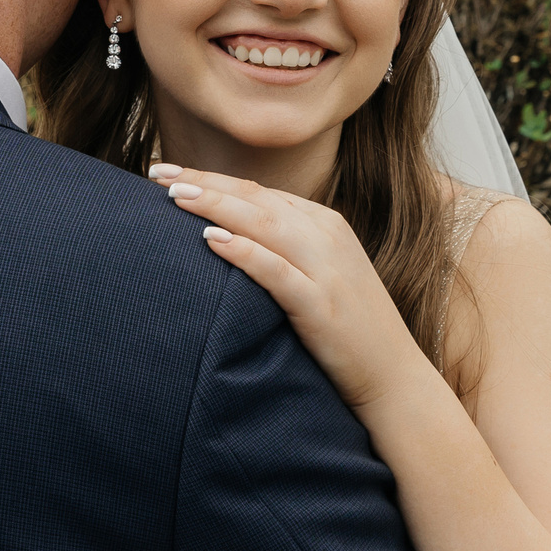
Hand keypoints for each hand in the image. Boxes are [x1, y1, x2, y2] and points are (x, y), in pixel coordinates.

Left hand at [152, 164, 437, 412]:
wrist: (394, 378)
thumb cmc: (347, 331)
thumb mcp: (319, 275)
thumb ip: (284, 251)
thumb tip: (227, 238)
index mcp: (325, 225)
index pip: (259, 192)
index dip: (213, 178)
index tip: (169, 172)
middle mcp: (327, 237)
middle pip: (255, 199)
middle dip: (204, 181)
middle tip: (157, 172)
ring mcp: (326, 269)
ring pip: (264, 223)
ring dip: (216, 206)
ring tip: (175, 196)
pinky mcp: (321, 305)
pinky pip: (277, 271)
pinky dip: (244, 252)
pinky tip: (212, 240)